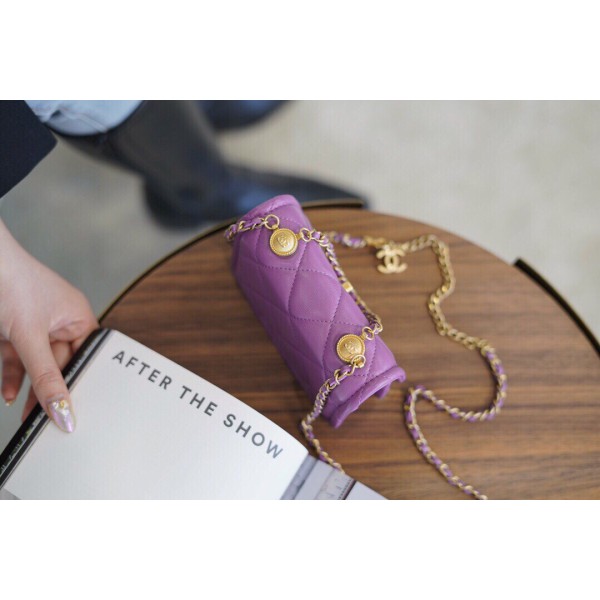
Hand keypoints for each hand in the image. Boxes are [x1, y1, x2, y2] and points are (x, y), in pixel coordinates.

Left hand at [0, 219, 97, 431]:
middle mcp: (60, 321)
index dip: (81, 383)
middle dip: (51, 391)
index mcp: (78, 317)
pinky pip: (19, 360)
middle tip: (48, 420)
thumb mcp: (30, 337)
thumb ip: (45, 377)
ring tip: (27, 416)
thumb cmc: (10, 281)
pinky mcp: (13, 330)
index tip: (74, 411)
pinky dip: (14, 376)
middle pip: (60, 365)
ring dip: (30, 389)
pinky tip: (9, 393)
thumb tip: (63, 409)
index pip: (86, 358)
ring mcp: (35, 325)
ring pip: (38, 365)